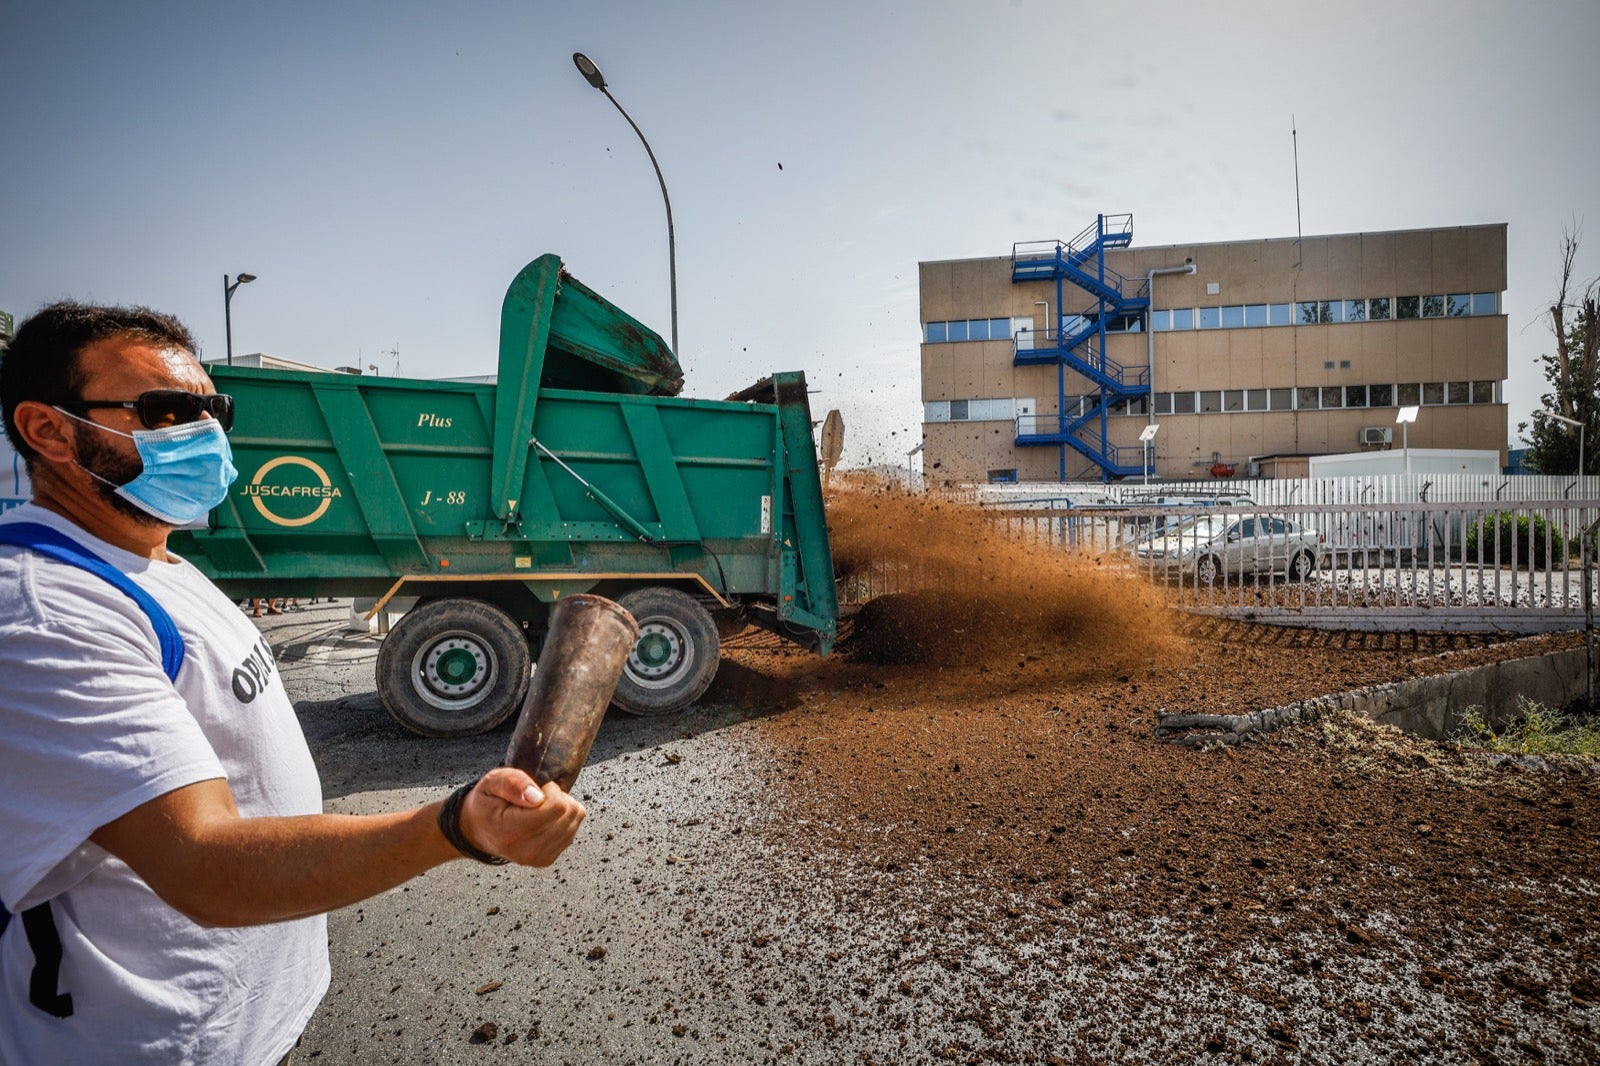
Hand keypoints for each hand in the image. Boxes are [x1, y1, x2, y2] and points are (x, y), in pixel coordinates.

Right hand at [458, 767, 585, 866]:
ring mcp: (537, 858)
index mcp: (510, 831)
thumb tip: (537, 796)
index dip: (550, 789)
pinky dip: (562, 820)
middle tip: (535, 798)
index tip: (535, 789)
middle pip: (568, 813)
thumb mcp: (492, 782)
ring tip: (538, 808)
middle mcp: (525, 850)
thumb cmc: (486, 803)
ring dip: (561, 808)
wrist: (477, 830)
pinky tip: (543, 819)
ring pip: (574, 821)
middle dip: (556, 797)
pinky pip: (572, 831)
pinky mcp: (546, 859)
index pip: (556, 806)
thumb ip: (514, 783)